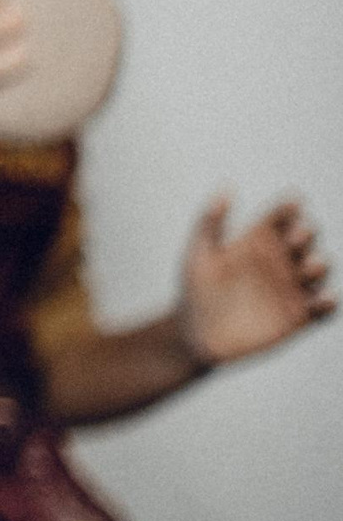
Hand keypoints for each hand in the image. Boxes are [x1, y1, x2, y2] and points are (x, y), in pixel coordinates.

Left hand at [178, 196, 333, 367]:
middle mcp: (279, 262)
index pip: (279, 219)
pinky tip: (327, 298)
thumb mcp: (199, 253)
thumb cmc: (194, 289)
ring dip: (318, 266)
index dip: (288, 209)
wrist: (193, 333)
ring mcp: (290, 289)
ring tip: (311, 263)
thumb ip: (211, 221)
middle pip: (302, 242)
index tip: (293, 200)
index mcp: (257, 242)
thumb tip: (227, 187)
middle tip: (298, 233)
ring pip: (315, 273)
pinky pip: (320, 311)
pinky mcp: (297, 318)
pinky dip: (327, 304)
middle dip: (305, 235)